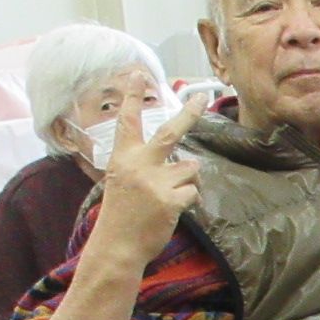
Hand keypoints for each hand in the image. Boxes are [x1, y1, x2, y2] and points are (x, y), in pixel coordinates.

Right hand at [88, 93, 206, 269]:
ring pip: (190, 168)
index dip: (133, 97)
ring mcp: (156, 181)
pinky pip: (193, 191)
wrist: (118, 245)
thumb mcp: (122, 182)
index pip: (128, 121)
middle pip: (170, 132)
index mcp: (123, 158)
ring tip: (168, 196)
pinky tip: (173, 210)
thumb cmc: (121, 215)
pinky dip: (189, 200)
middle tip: (201, 96)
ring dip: (187, 181)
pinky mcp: (171, 199)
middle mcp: (139, 164)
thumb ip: (144, 165)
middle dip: (189, 112)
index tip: (138, 73)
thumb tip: (181, 160)